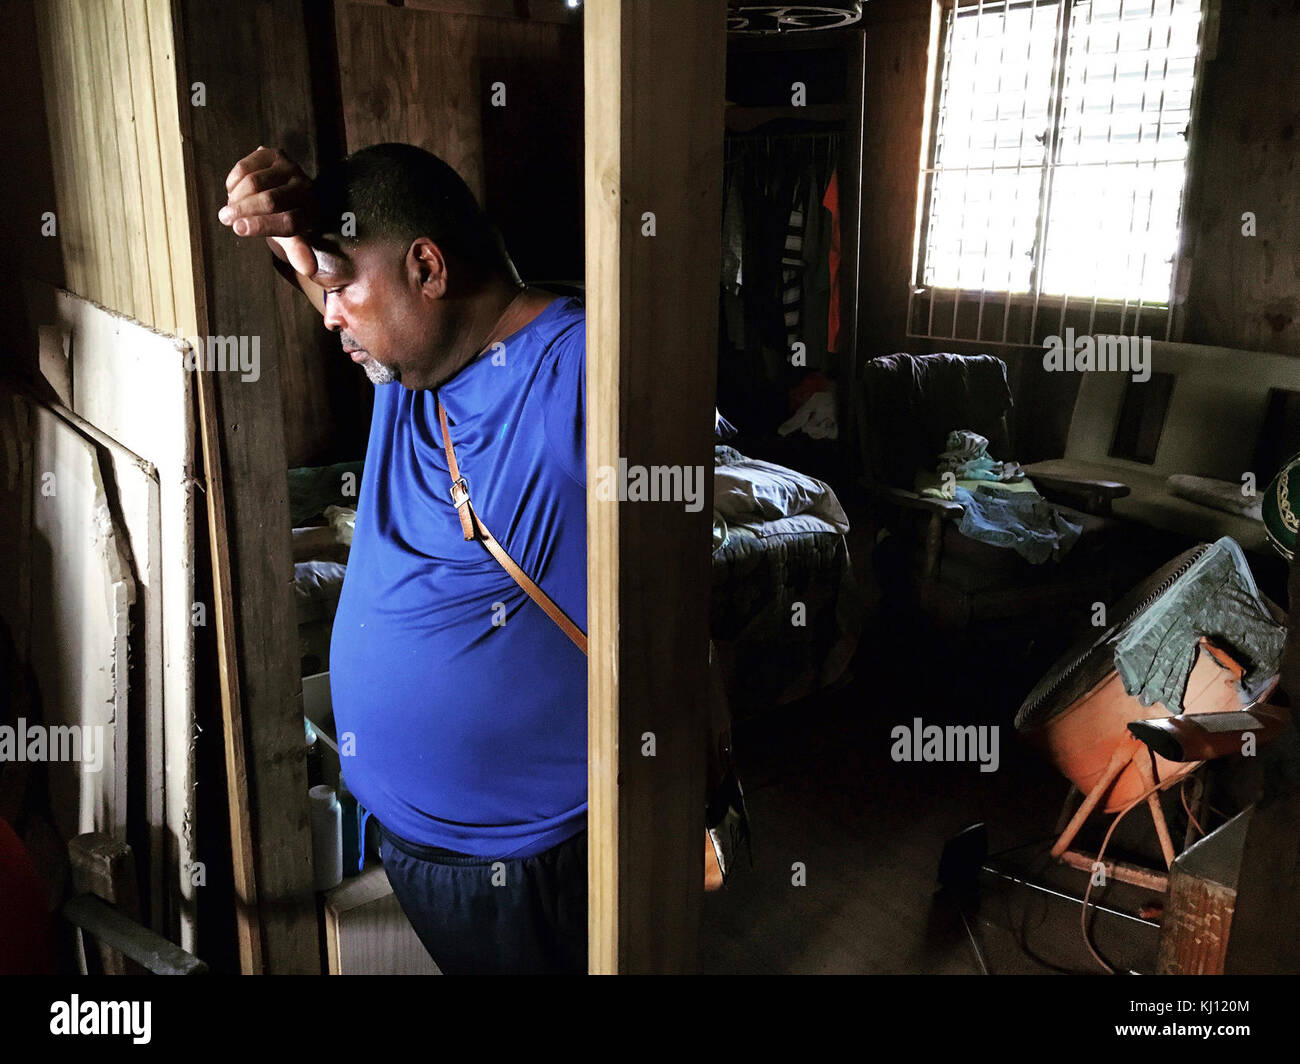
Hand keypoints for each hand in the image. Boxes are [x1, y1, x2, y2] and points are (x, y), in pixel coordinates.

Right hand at [219, 146, 319, 277]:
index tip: (239, 229)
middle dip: (244, 211)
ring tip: (229, 208)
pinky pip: (245, 167)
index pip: (289, 221)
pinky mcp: (272, 154)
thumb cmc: (287, 221)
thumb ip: (298, 252)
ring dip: (236, 197)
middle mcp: (305, 186)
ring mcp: (289, 167)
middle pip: (270, 200)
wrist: (286, 193)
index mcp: (312, 211)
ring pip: (254, 182)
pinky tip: (232, 192)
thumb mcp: (292, 239)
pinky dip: (233, 181)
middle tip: (225, 218)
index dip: (262, 226)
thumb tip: (309, 270)